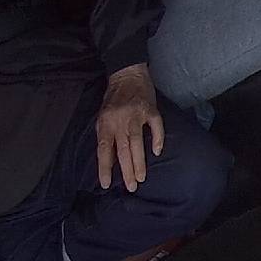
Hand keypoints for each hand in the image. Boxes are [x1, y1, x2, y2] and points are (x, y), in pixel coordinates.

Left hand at [96, 62, 164, 192]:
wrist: (127, 73)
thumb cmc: (114, 97)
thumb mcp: (103, 115)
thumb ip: (106, 134)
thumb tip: (109, 158)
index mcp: (105, 122)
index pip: (104, 149)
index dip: (104, 167)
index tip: (106, 184)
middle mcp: (119, 120)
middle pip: (122, 149)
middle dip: (126, 170)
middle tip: (131, 187)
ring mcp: (136, 115)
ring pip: (137, 142)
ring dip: (139, 162)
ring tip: (141, 178)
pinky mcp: (151, 110)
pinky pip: (156, 127)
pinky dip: (157, 140)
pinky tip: (157, 152)